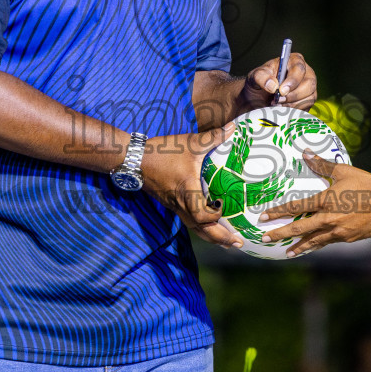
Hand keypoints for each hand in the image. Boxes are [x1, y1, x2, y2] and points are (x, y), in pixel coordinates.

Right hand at [141, 125, 245, 248]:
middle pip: (201, 230)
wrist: (133, 159)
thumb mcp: (190, 142)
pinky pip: (188, 222)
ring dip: (212, 236)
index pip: (202, 216)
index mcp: (186, 191)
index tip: (224, 205)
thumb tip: (233, 127)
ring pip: (194, 228)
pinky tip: (209, 226)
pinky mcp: (171, 205)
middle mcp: (180, 204)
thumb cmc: (163, 152)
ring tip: (228, 242)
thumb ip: (213, 136)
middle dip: (220, 239)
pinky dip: (201, 228)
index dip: (215, 216)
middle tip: (238, 244)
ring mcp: (174, 206)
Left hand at [240, 51, 317, 110]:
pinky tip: (282, 109)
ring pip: (309, 98)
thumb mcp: (255, 76)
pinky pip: (307, 108)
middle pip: (309, 84)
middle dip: (294, 95)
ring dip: (293, 105)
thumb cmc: (259, 82)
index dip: (292, 81)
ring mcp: (308, 88)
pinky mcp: (308, 100)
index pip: (299, 69)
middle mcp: (305, 73)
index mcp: (293, 61)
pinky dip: (294, 111)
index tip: (281, 91)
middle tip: (278, 100)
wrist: (258, 98)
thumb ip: (261, 77)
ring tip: (277, 104)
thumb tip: (273, 85)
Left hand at [260, 151, 370, 257]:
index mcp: (326, 200)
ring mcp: (338, 230)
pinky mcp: (347, 238)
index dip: (278, 212)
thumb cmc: (366, 184)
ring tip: (287, 253)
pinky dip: (316, 246)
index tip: (264, 217)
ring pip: (313, 241)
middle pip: (299, 228)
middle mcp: (328, 218)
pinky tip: (310, 248)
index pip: (296, 207)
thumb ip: (322, 164)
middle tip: (265, 238)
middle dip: (280, 234)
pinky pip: (327, 242)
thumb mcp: (343, 171)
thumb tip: (306, 153)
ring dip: (298, 247)